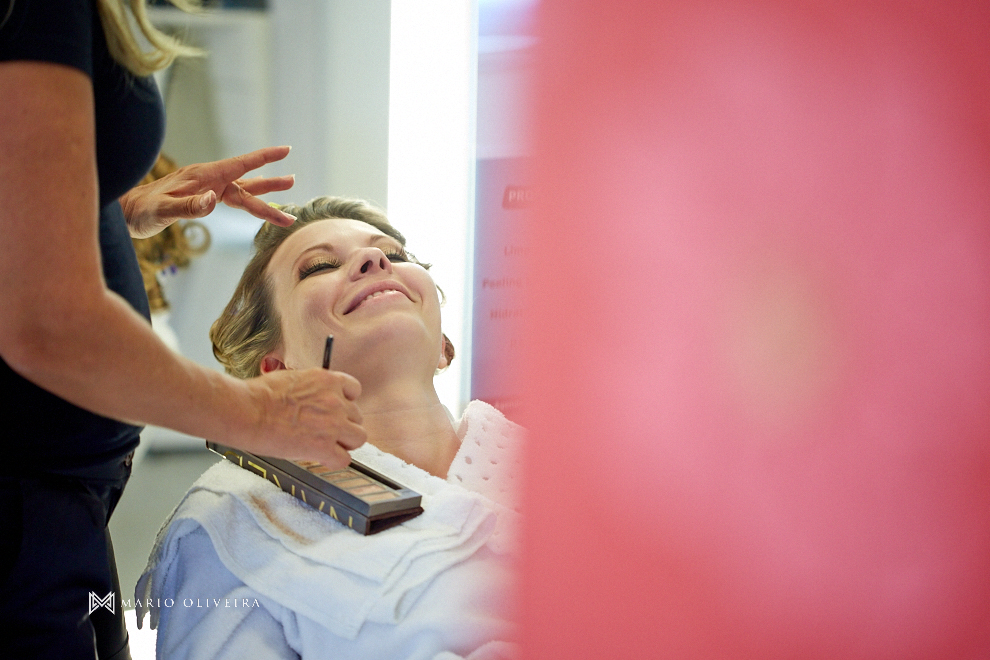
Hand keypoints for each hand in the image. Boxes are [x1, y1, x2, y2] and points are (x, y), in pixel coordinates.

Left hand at [121, 145, 297, 238]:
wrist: (124, 213)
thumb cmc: (141, 211)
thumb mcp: (162, 211)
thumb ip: (188, 206)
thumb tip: (213, 200)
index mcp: (202, 178)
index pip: (239, 165)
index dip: (263, 158)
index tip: (285, 150)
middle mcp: (207, 181)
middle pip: (246, 183)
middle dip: (270, 184)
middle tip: (293, 181)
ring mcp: (205, 189)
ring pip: (241, 191)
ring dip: (263, 194)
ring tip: (287, 190)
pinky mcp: (200, 198)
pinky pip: (230, 198)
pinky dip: (247, 200)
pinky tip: (255, 201)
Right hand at [238, 368, 366, 468]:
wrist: (247, 410)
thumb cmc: (259, 394)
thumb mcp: (293, 378)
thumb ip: (311, 388)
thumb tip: (311, 397)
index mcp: (327, 380)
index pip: (354, 390)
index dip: (345, 402)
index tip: (336, 410)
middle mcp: (335, 401)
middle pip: (357, 417)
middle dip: (344, 424)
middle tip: (327, 431)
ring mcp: (333, 424)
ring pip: (358, 438)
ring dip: (344, 442)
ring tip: (326, 445)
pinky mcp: (323, 447)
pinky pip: (344, 460)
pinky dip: (333, 461)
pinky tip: (321, 458)